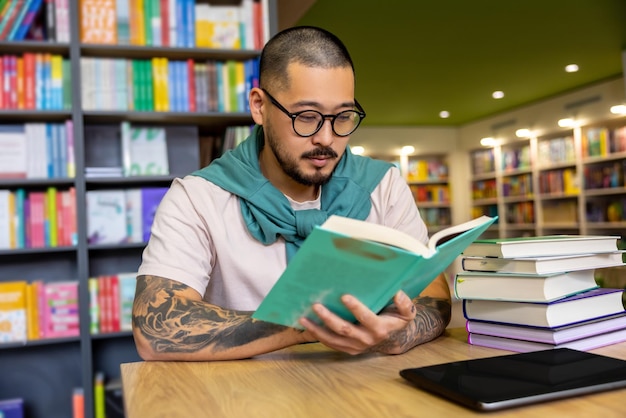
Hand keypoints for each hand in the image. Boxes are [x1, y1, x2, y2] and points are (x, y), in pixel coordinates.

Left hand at [297, 290, 416, 354]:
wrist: (392, 339)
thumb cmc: (396, 320)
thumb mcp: (407, 312)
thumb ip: (405, 304)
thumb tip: (397, 292)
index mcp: (380, 329)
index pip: (366, 318)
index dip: (356, 308)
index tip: (344, 296)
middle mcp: (366, 340)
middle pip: (344, 329)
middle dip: (329, 318)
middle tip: (316, 305)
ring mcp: (355, 346)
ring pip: (333, 339)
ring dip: (317, 329)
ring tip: (303, 318)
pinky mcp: (347, 349)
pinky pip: (330, 343)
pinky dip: (317, 335)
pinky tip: (306, 326)